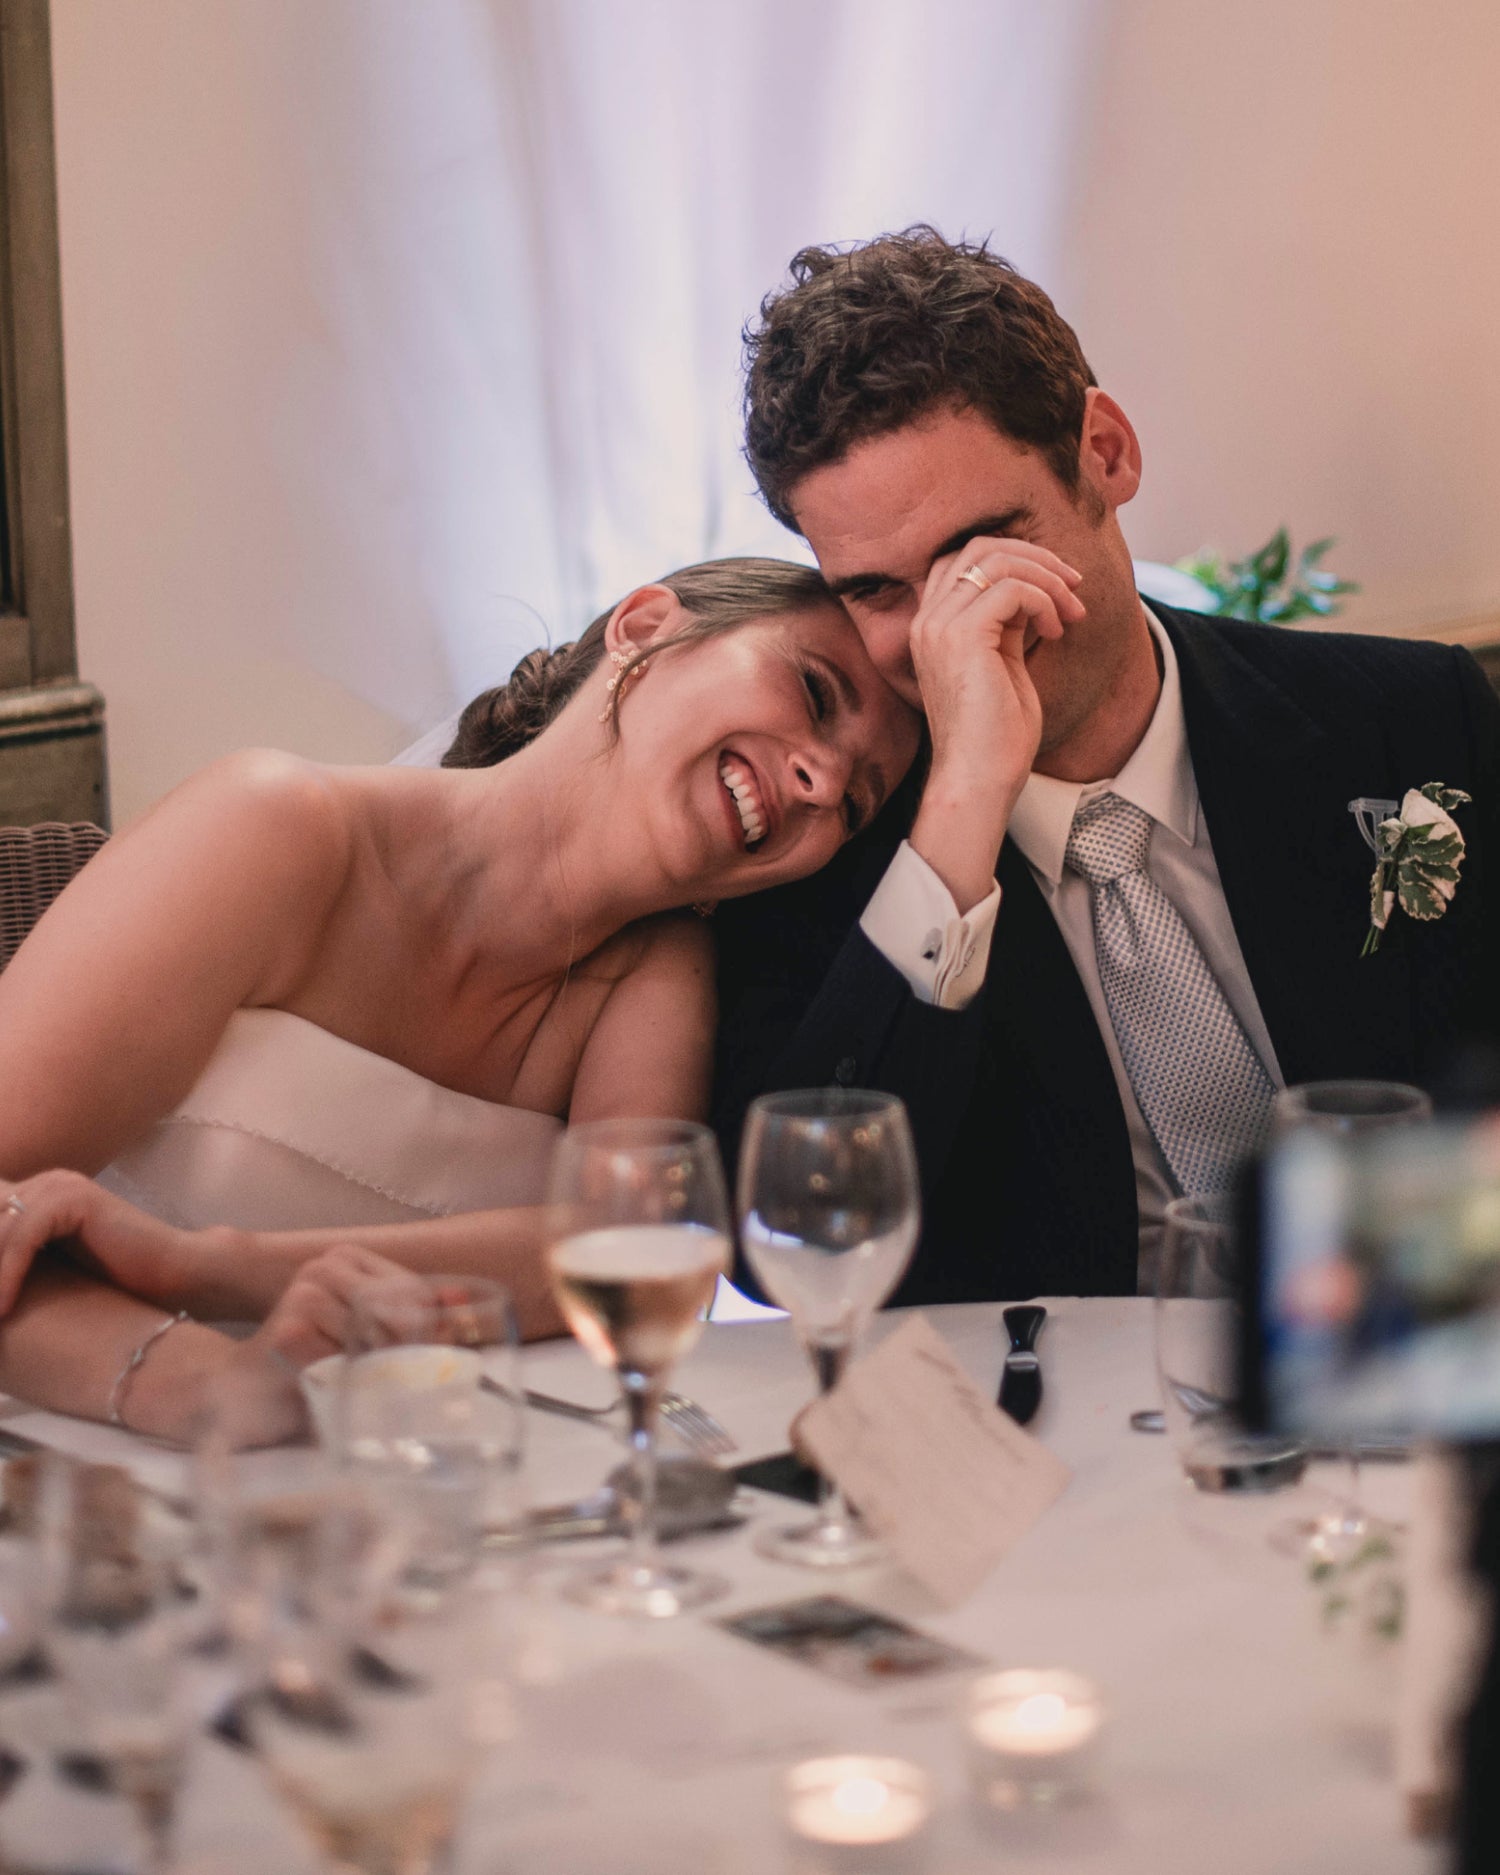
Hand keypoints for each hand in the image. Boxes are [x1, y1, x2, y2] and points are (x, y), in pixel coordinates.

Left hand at [0, 1168, 207, 1317]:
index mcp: (28, 1201)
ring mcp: (57, 1187)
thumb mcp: (46, 1283)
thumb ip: (11, 1274)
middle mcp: (38, 1186)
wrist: (179, 1278)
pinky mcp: (74, 1198)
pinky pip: (22, 1236)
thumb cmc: (116, 1291)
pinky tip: (3, 1311)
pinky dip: (6, 1275)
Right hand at [237, 1243, 429, 1371]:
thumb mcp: (370, 1330)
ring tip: (353, 1378)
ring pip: (376, 1339)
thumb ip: (416, 1314)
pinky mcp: (289, 1332)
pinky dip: (346, 1381)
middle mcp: (324, 1266)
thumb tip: (462, 1300)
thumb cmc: (318, 1357)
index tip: (421, 1356)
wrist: (251, 1387)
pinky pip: (346, 1363)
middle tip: (390, 1375)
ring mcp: (303, 1295)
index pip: (415, 1291)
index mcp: (346, 1257)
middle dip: (405, 1351)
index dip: (428, 1330)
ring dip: (374, 1369)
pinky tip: (327, 1382)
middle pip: (400, 1312)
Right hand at [907, 537, 1083, 907]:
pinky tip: (1056, 632)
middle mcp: (927, 620)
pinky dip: (1044, 601)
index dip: (1016, 558)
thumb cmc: (995, 737)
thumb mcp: (1003, 663)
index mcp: (931, 625)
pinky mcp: (962, 638)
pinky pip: (1012, 589)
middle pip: (979, 546)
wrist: (979, 781)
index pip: (966, 557)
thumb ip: (1008, 623)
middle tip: (1073, 586)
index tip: (1057, 588)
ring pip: (997, 560)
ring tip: (1070, 613)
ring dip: (1047, 577)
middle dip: (1035, 556)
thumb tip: (1035, 588)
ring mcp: (939, 627)